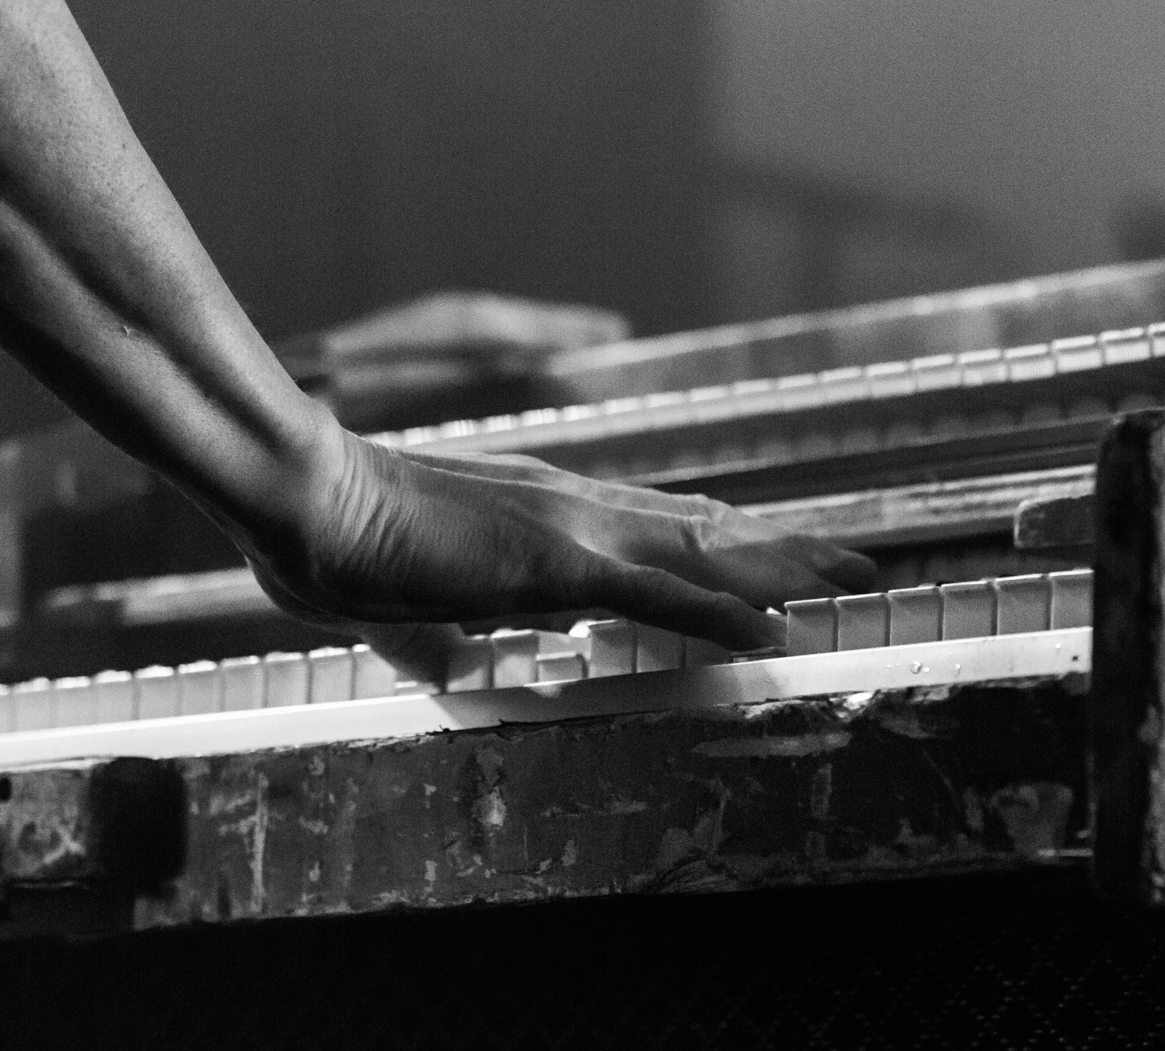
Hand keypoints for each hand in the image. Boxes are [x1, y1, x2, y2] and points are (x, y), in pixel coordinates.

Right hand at [241, 432, 875, 679]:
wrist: (307, 495)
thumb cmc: (341, 541)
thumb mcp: (402, 601)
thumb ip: (434, 632)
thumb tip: (439, 668)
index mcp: (543, 515)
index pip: (657, 527)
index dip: (726, 544)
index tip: (778, 558)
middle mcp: (574, 509)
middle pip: (705, 529)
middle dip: (787, 546)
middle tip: (856, 560)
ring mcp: (570, 531)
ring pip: (706, 551)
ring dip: (787, 567)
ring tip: (857, 578)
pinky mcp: (554, 564)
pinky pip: (659, 595)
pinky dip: (722, 610)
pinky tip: (777, 626)